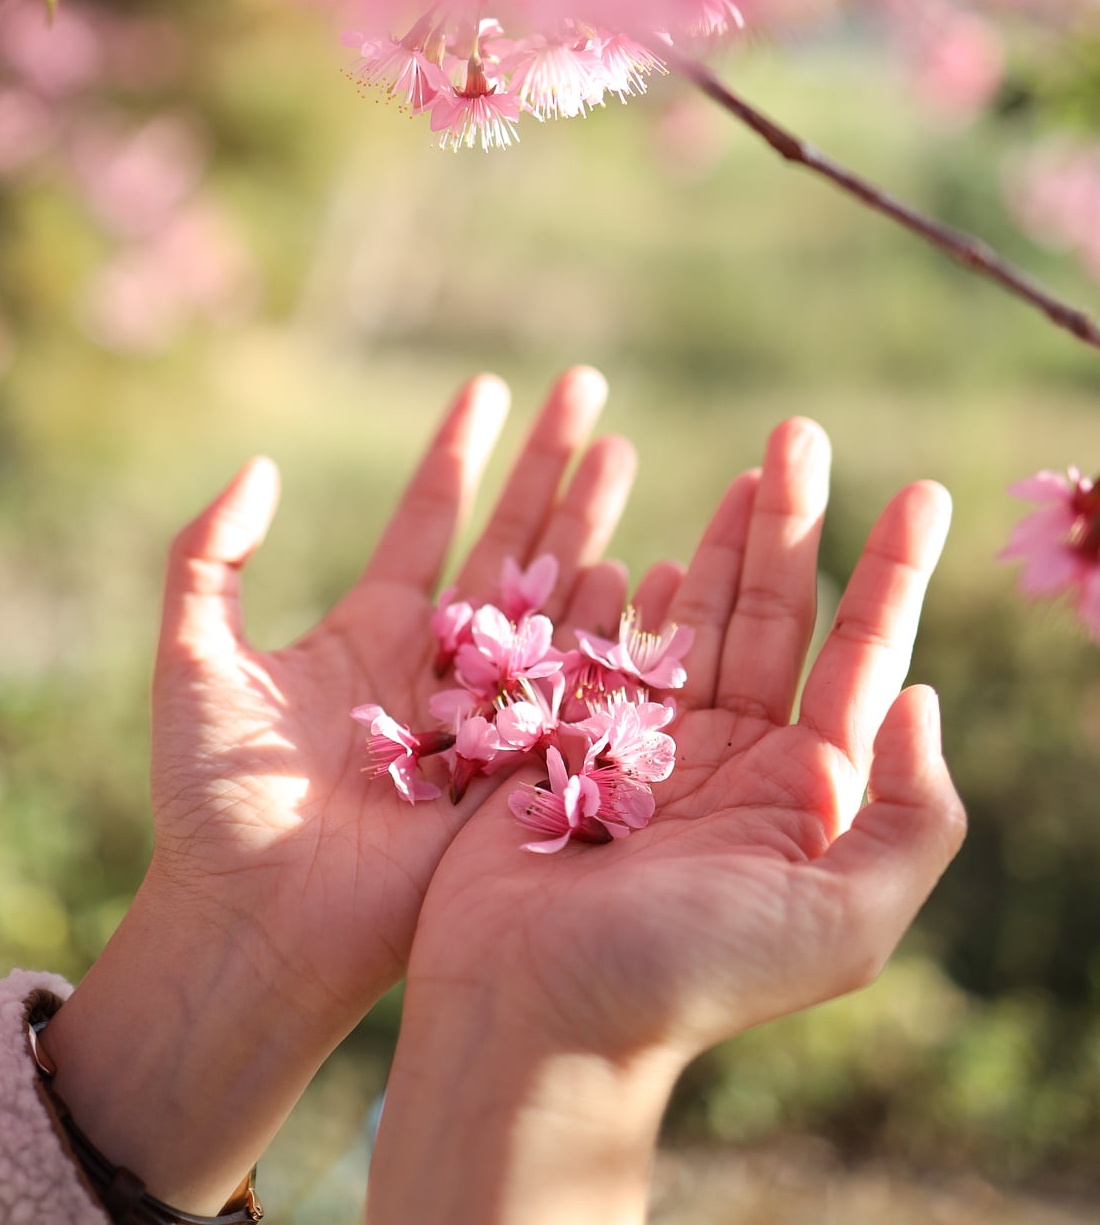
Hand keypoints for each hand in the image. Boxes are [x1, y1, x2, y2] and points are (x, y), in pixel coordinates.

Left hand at [43, 367, 635, 1209]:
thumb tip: (260, 467)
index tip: (491, 387)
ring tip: (626, 451)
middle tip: (590, 390)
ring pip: (554, 597)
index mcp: (370, 632)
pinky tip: (649, 560)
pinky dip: (614, 624)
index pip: (428, 519)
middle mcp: (440, 664)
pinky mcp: (521, 771)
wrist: (252, 923)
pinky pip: (578, 686)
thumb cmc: (211, 801)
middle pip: (509, 542)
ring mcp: (488, 716)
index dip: (459, 453)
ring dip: (590, 522)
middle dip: (549, 466)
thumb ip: (209, 558)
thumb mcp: (193, 660)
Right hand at [369, 419, 966, 1224]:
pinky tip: (642, 539)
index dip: (891, 574)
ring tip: (744, 470)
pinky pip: (602, 644)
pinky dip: (621, 589)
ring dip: (716, 543)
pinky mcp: (567, 741)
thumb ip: (907, 816)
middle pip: (771, 616)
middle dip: (790, 525)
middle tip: (797, 432)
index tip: (917, 492)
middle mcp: (732, 763)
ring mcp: (646, 747)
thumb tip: (920, 698)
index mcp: (800, 796)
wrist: (530, 1018)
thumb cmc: (684, 977)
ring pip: (692, 618)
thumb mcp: (840, 921)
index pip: (859, 659)